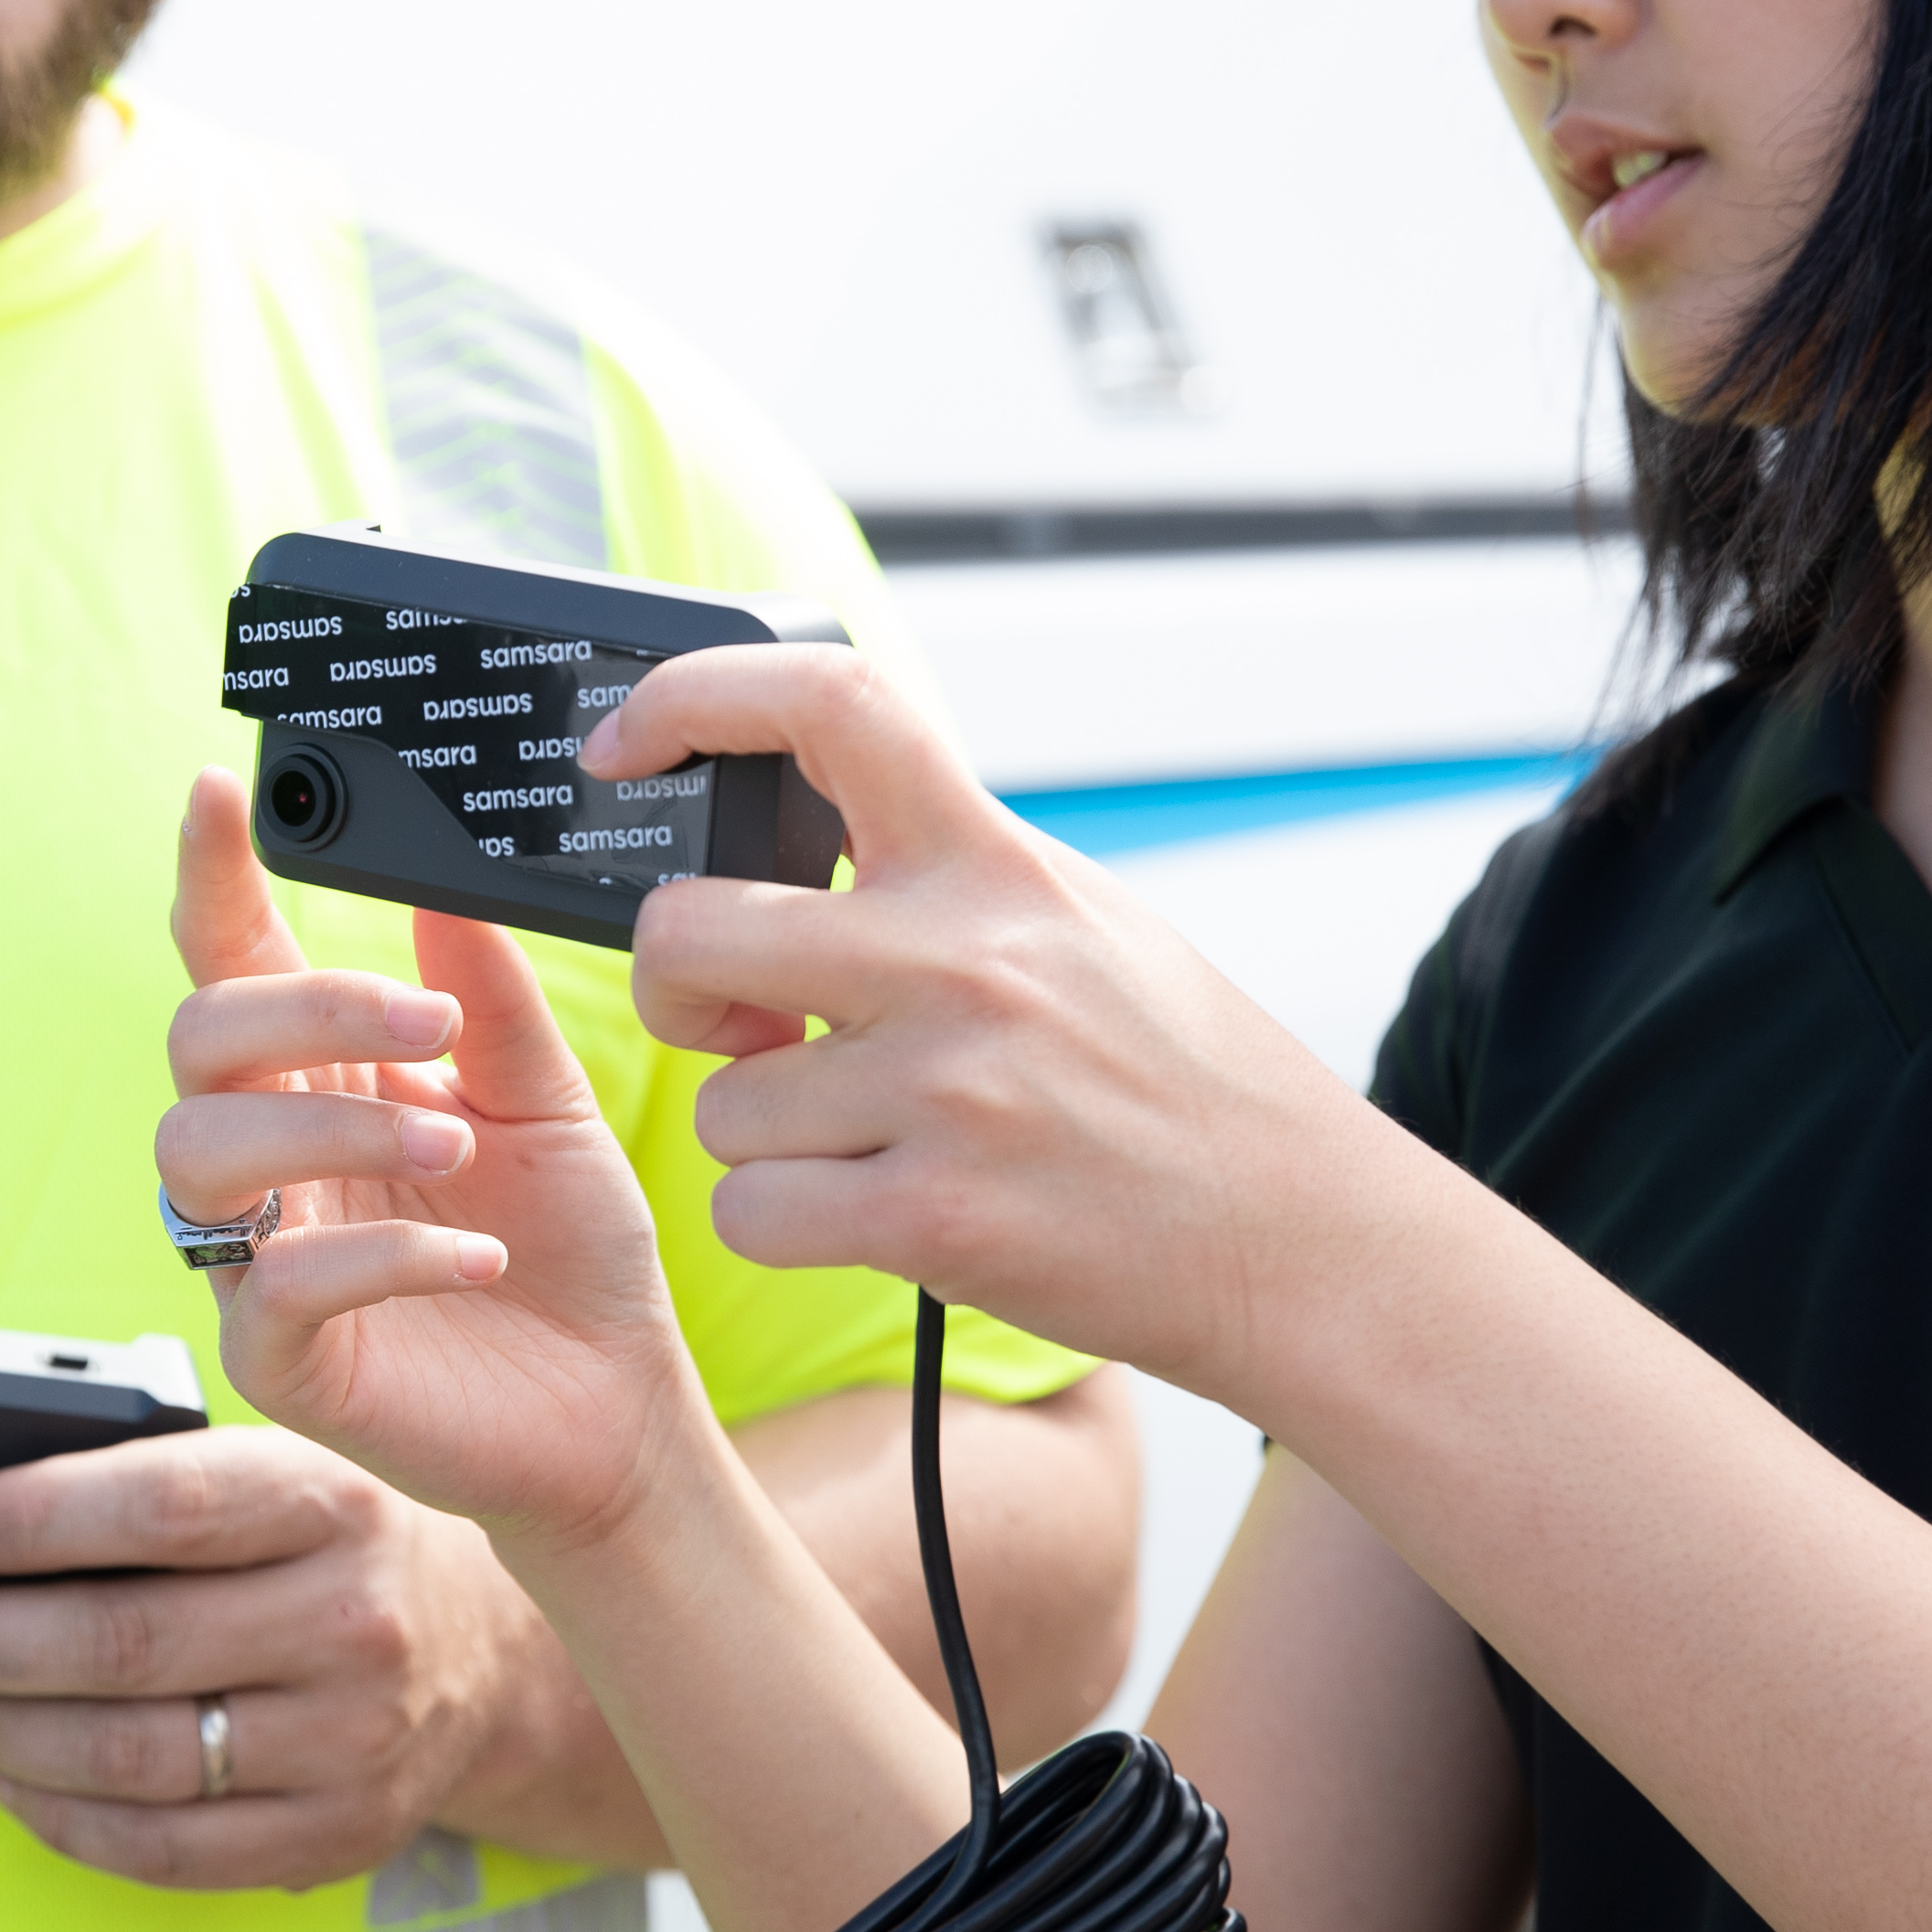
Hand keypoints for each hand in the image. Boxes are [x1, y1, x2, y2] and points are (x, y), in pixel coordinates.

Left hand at [0, 1427, 554, 1890]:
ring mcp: (351, 1745)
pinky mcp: (335, 1839)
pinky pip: (163, 1847)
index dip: (33, 1520)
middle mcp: (353, 1623)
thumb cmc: (324, 1546)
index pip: (162, 1507)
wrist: (479, 1657)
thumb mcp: (275, 1474)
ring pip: (130, 1756)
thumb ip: (146, 1485)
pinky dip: (58, 1814)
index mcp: (330, 1503)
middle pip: (123, 1644)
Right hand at [143, 770, 723, 1552]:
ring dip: (331, 1126)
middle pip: (199, 1040)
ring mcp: (257, 1260)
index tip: (220, 791)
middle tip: (427, 1023)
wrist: (618, 1408)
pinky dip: (378, 1256)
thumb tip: (447, 880)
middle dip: (303, 1010)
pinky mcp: (278, 1364)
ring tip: (452, 1140)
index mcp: (320, 1080)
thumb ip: (488, 998)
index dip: (212, 875)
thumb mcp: (547, 1102)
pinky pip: (275, 1287)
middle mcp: (271, 1160)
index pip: (236, 962)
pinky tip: (476, 1256)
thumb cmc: (570, 1252)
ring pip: (202, 1153)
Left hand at [593, 648, 1375, 1392]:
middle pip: (691, 928)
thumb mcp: (1078, 921)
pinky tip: (874, 1212)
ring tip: (874, 1141)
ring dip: (766, 1139)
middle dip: (676, 985)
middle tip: (734, 1020)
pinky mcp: (936, 1217)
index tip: (628, 739)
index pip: (829, 702)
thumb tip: (796, 839)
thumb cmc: (1181, 1078)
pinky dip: (786, 1224)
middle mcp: (962, 959)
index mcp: (993, 863)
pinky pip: (752, 1212)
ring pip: (721, 1106)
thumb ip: (943, 876)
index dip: (696, 695)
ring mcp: (947, 1091)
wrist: (1303, 1235)